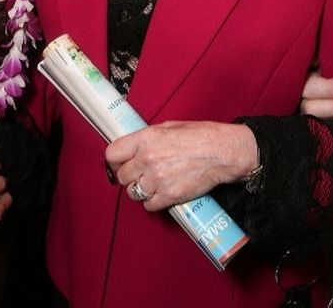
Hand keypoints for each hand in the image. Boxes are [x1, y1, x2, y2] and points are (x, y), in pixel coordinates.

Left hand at [105, 121, 257, 211]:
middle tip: (138, 172)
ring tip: (149, 183)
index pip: (112, 154)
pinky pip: (148, 205)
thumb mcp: (167, 127)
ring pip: (132, 192)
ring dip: (138, 189)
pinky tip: (160, 192)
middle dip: (128, 174)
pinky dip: (152, 201)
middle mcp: (147, 160)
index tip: (118, 162)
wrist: (221, 152)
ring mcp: (157, 180)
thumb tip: (134, 147)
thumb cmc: (198, 136)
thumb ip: (147, 138)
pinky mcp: (169, 196)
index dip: (114, 159)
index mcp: (145, 139)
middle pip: (121, 176)